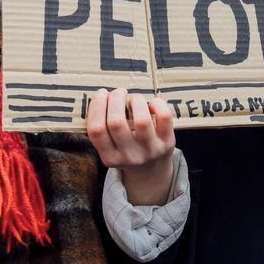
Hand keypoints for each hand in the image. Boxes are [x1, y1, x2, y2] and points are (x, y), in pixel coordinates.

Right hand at [87, 88, 175, 205]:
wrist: (152, 171)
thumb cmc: (126, 150)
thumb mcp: (110, 149)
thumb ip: (102, 128)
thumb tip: (99, 96)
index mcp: (109, 158)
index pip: (96, 131)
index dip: (96, 107)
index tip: (100, 94)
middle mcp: (129, 156)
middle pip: (116, 122)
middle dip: (115, 99)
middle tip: (118, 92)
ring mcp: (150, 150)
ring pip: (141, 120)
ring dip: (135, 100)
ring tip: (134, 98)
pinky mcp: (167, 142)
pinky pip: (164, 117)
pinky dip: (157, 104)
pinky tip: (152, 103)